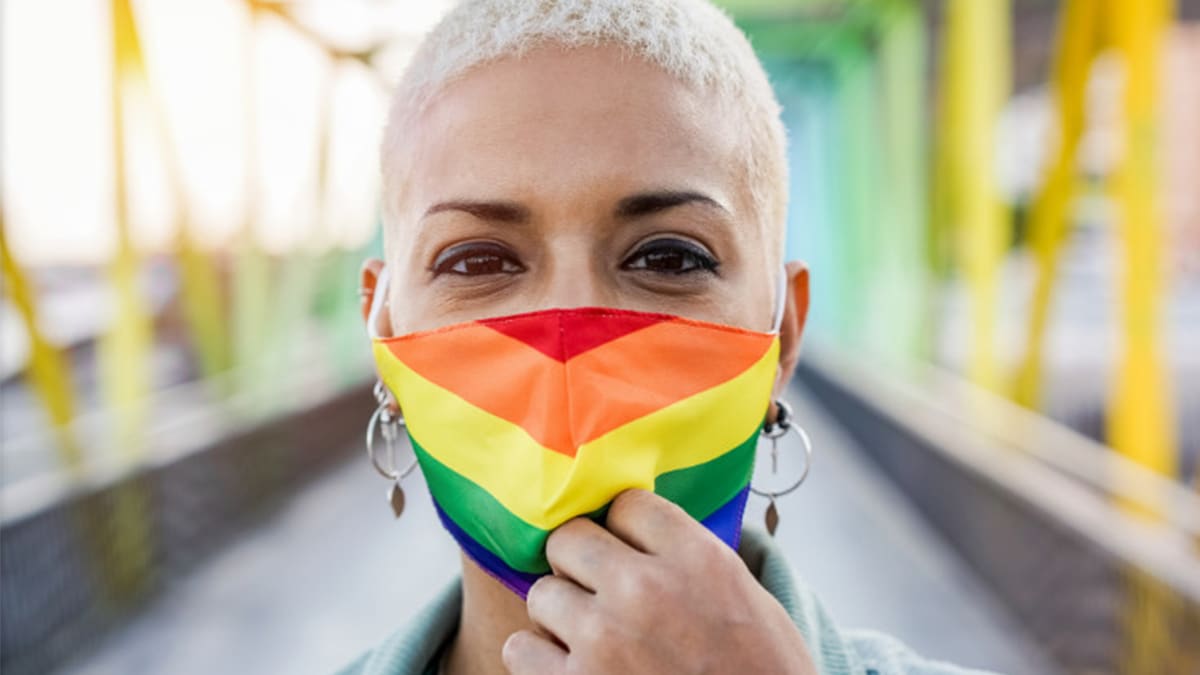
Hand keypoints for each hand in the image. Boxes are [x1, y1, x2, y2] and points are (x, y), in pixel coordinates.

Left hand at [502, 489, 816, 673]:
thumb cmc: (763, 673)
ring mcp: (605, 639)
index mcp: (696, 559)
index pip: (626, 504)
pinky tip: (569, 668)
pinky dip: (538, 660)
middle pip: (570, 539)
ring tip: (590, 637)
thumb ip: (691, 557)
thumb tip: (640, 531)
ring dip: (561, 615)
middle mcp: (645, 589)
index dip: (625, 531)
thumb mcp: (746, 597)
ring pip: (542, 593)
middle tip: (601, 592)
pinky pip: (521, 649)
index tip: (631, 552)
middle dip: (582, 565)